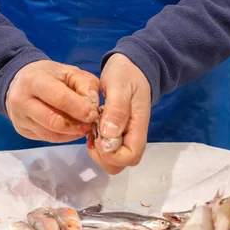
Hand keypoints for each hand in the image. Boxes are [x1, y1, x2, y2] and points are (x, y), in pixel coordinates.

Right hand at [6, 60, 99, 142]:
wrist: (20, 81)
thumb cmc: (48, 75)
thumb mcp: (69, 71)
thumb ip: (85, 84)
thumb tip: (93, 105)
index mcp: (33, 80)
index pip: (60, 99)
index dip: (80, 109)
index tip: (94, 114)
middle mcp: (21, 101)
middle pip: (54, 121)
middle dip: (76, 125)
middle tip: (90, 123)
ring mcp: (19, 118)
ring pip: (51, 134)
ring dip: (72, 133)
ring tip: (84, 127)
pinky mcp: (22, 130)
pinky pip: (47, 138)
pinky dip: (64, 137)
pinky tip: (72, 130)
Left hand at [88, 53, 151, 174]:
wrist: (131, 65)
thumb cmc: (127, 74)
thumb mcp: (120, 87)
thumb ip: (116, 111)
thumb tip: (109, 136)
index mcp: (138, 126)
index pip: (131, 156)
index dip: (112, 155)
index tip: (99, 139)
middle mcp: (133, 135)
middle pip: (122, 163)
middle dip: (104, 157)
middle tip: (92, 138)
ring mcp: (125, 135)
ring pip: (113, 159)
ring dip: (99, 151)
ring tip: (90, 132)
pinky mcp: (115, 132)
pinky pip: (107, 148)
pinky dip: (96, 144)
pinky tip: (91, 129)